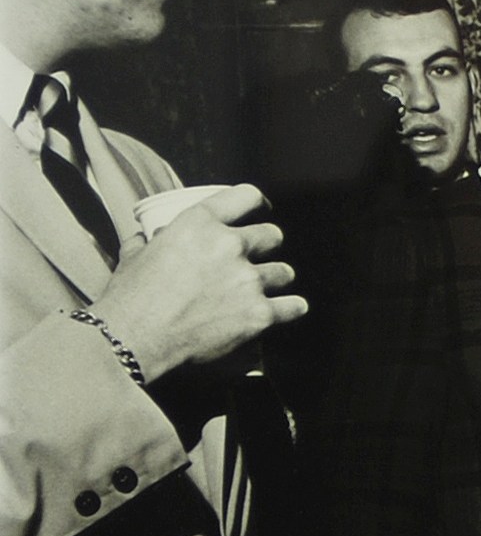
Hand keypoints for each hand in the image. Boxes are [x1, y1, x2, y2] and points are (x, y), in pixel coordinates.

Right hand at [88, 185, 303, 383]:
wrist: (135, 338)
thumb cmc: (131, 298)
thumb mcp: (136, 255)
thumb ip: (151, 240)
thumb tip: (151, 236)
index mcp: (199, 223)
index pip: (247, 197)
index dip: (258, 203)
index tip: (262, 210)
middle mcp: (229, 246)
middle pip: (272, 236)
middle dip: (266, 246)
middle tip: (257, 259)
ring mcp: (248, 280)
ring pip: (284, 272)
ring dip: (276, 279)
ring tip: (263, 288)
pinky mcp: (259, 313)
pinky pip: (294, 306)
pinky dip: (292, 308)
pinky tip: (289, 308)